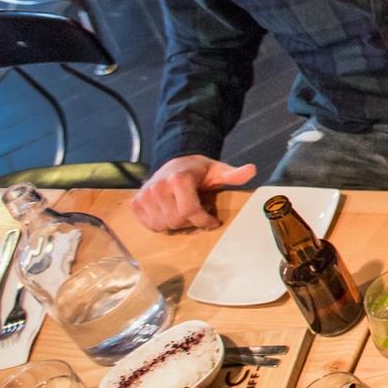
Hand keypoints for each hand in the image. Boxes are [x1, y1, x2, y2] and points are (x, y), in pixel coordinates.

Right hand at [130, 156, 256, 231]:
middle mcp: (158, 186)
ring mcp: (145, 195)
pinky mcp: (136, 203)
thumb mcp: (218, 170)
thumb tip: (251, 170)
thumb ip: (233, 174)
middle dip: (191, 220)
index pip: (190, 211)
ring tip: (184, 210)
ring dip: (177, 223)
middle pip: (177, 220)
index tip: (213, 221)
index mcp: (179, 179)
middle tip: (198, 212)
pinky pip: (151, 225)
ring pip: (164, 225)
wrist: (175, 162)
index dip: (204, 220)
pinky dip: (162, 223)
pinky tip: (170, 212)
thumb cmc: (199, 170)